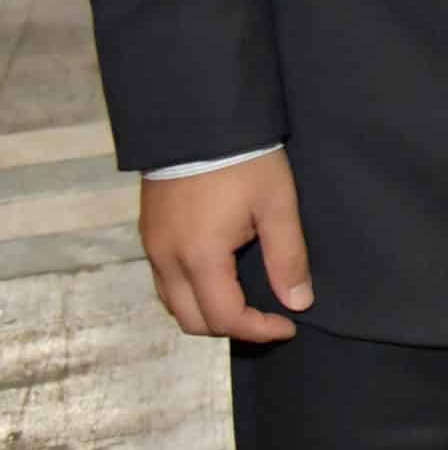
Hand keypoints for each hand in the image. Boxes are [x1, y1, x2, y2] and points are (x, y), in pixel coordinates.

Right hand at [139, 151, 312, 342]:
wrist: (197, 119)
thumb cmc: (244, 161)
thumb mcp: (277, 205)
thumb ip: (287, 257)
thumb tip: (297, 303)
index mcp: (199, 258)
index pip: (224, 317)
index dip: (258, 330)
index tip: (289, 325)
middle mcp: (166, 260)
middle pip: (192, 320)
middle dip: (230, 328)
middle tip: (267, 318)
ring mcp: (152, 247)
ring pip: (173, 303)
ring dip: (206, 312)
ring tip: (245, 302)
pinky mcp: (148, 233)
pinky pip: (164, 281)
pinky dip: (190, 293)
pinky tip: (217, 278)